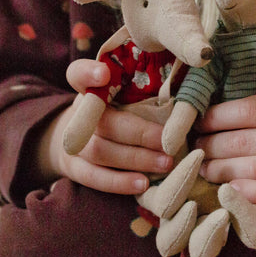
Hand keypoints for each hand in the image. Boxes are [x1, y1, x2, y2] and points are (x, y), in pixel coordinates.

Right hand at [37, 59, 172, 194]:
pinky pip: (94, 177)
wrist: (76, 137)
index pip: (79, 74)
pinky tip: (143, 183)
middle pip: (104, 121)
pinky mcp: (72, 168)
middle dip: (141, 133)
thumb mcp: (121, 94)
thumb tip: (184, 93)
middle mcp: (77, 113)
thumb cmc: (114, 111)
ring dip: (136, 159)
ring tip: (166, 163)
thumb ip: (142, 90)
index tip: (105, 73)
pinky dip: (119, 182)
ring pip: (100, 151)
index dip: (89, 73)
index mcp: (90, 89)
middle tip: (169, 142)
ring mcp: (71, 142)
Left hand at [195, 94, 255, 232]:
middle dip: (211, 146)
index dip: (216, 117)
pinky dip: (254, 194)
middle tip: (194, 153)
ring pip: (255, 168)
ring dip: (223, 171)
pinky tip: (233, 193)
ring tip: (204, 172)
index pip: (248, 109)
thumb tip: (229, 115)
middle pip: (244, 140)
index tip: (196, 124)